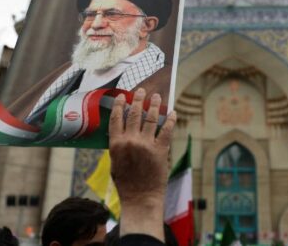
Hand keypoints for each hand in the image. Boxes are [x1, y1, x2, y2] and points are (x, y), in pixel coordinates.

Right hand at [109, 88, 176, 240]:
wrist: (140, 197)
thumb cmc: (126, 182)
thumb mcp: (114, 162)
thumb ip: (118, 145)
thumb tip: (121, 130)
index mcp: (116, 143)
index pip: (116, 118)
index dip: (120, 105)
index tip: (122, 96)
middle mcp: (131, 140)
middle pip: (134, 114)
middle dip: (138, 99)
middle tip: (142, 90)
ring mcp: (146, 144)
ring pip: (151, 118)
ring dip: (154, 105)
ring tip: (157, 96)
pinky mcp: (161, 149)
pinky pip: (167, 130)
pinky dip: (171, 119)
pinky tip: (173, 112)